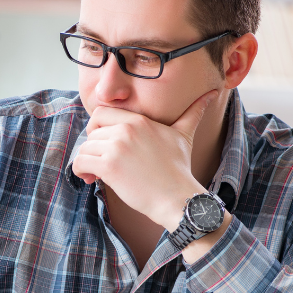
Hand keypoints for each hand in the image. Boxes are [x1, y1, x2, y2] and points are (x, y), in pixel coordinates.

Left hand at [72, 90, 219, 230]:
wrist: (178, 198)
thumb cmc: (179, 169)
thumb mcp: (184, 135)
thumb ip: (193, 113)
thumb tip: (212, 94)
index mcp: (139, 121)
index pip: (100, 113)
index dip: (96, 129)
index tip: (103, 144)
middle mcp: (126, 130)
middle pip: (91, 132)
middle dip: (92, 148)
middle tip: (99, 162)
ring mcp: (117, 148)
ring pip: (84, 148)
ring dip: (86, 162)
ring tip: (96, 175)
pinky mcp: (109, 167)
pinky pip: (80, 163)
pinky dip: (80, 171)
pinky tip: (91, 179)